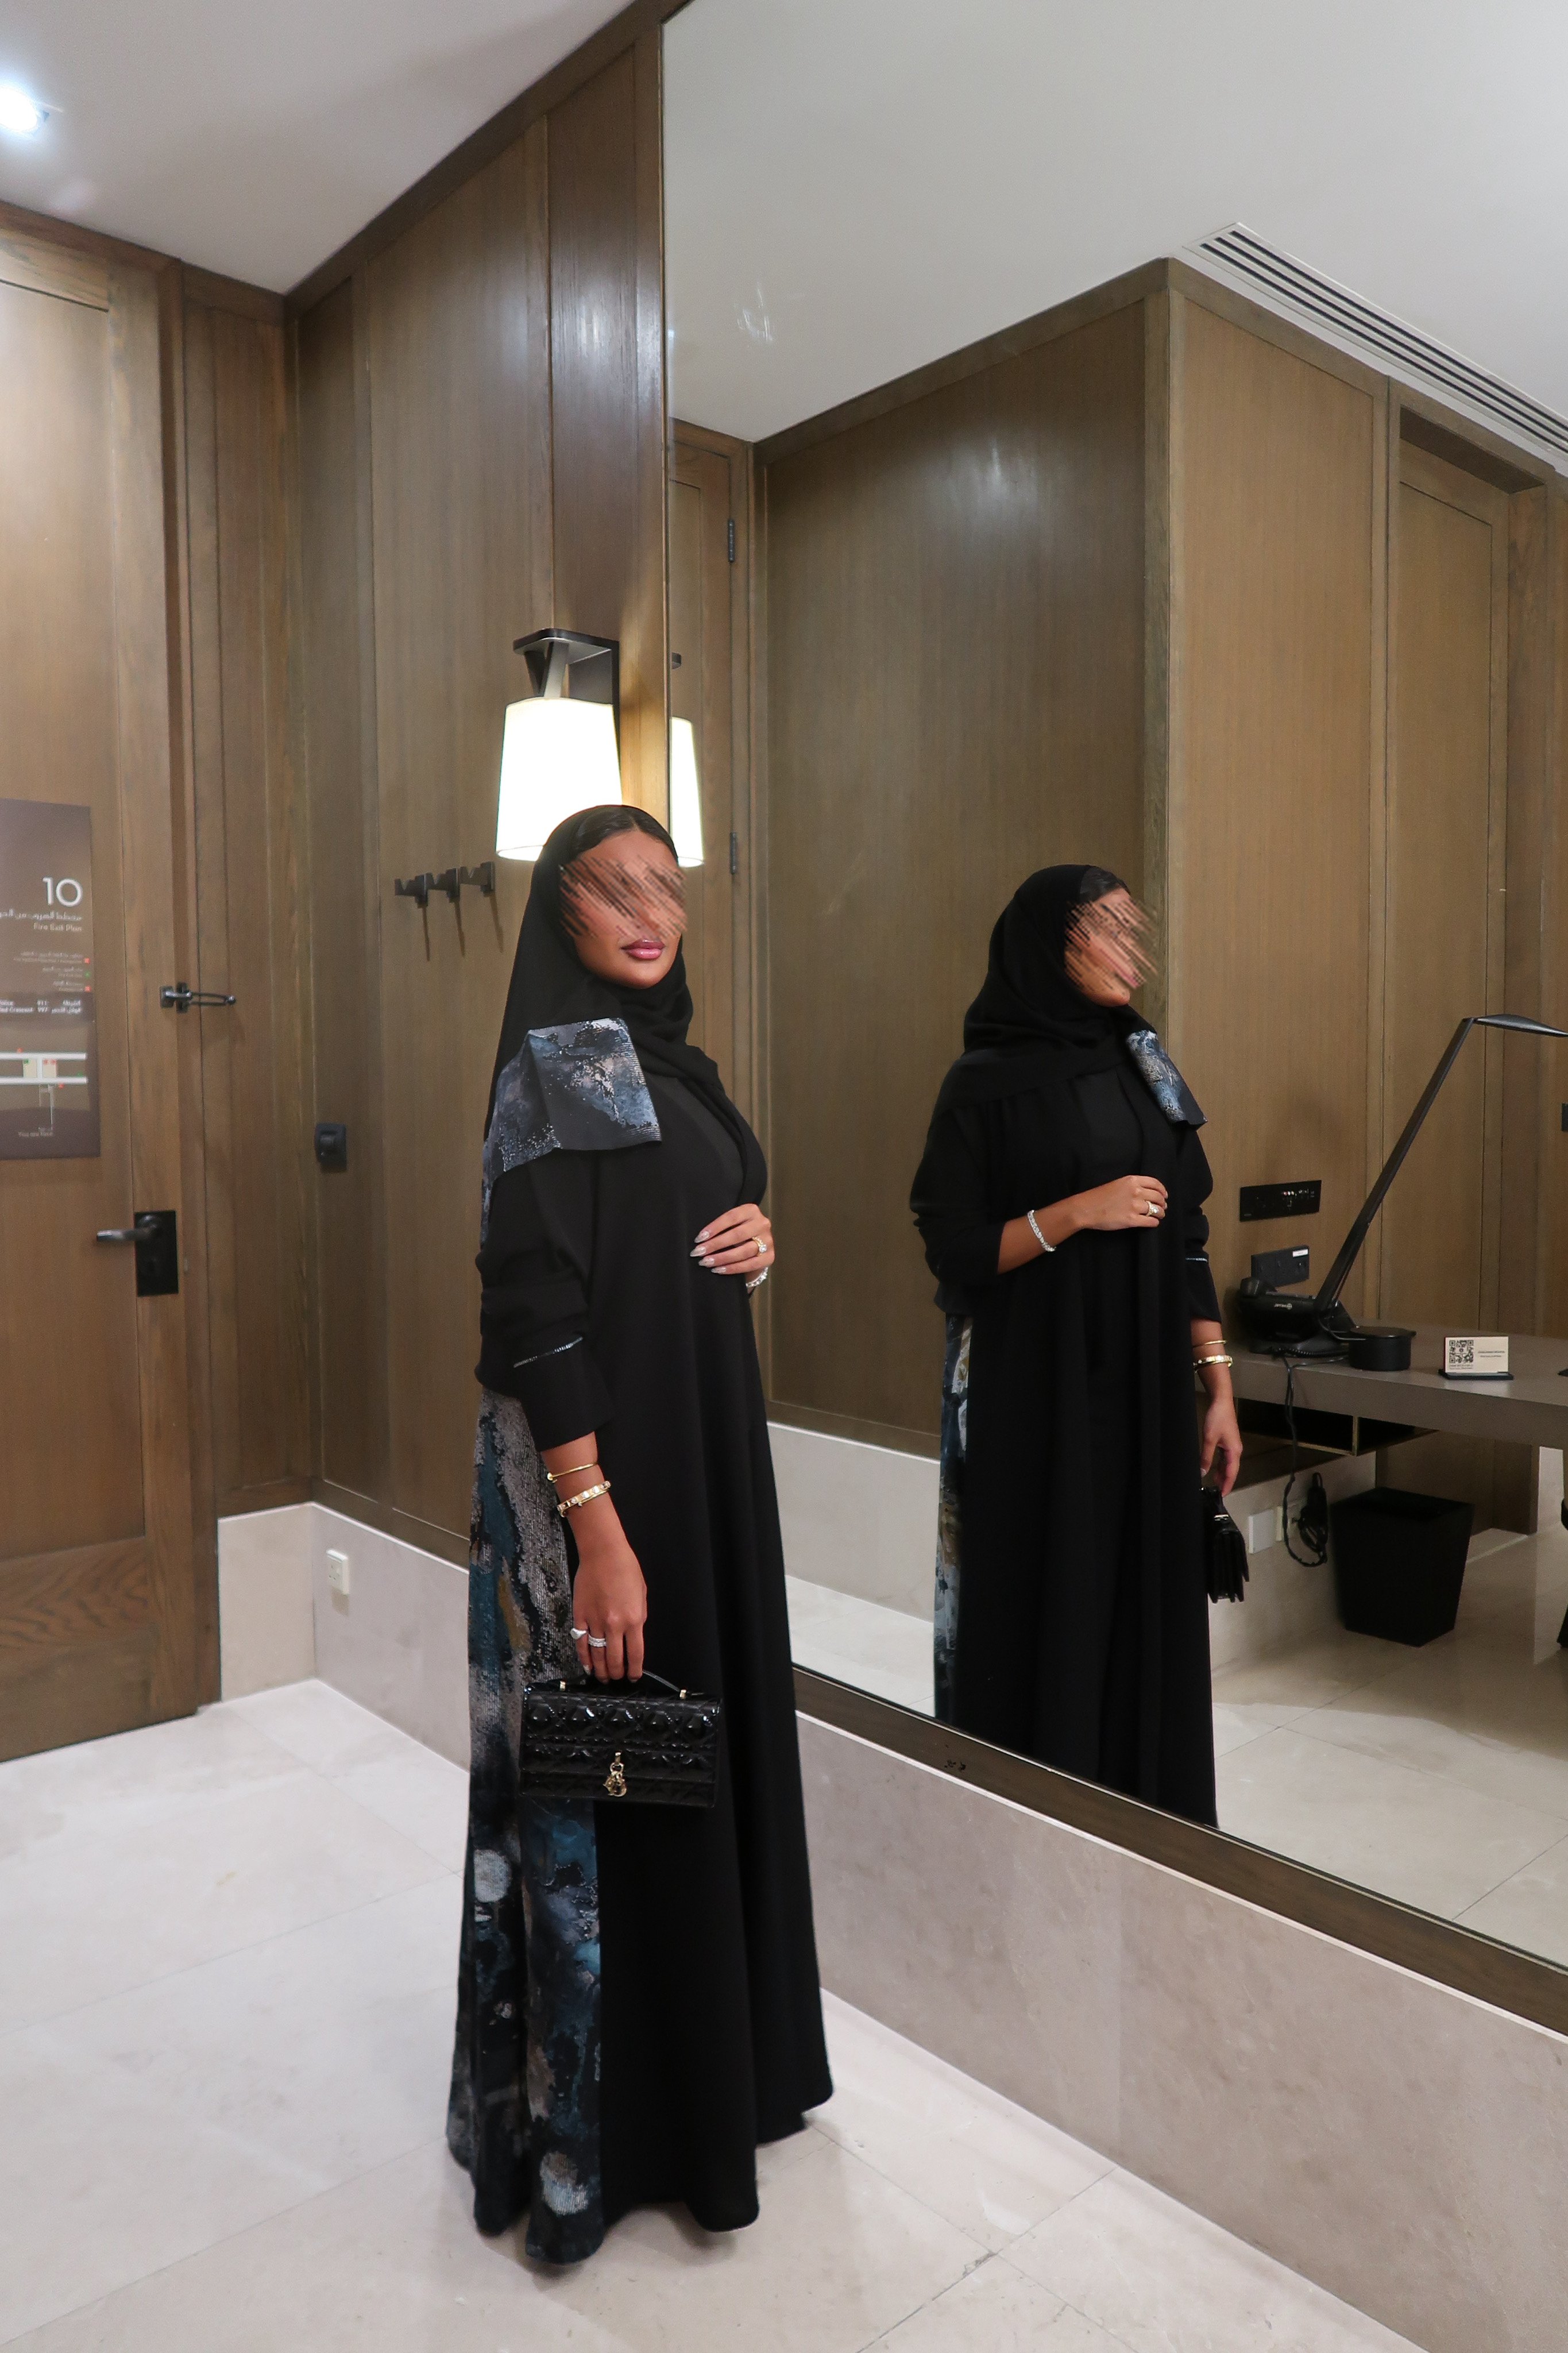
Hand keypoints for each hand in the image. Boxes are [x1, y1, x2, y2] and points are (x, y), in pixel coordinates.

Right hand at [571, 1519, 646, 1681]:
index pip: (635, 1654)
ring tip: (603, 1678)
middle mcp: (615, 1625)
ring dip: (601, 1670)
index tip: (634, 1676)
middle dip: (617, 1674)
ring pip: (597, 1655)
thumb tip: (633, 1635)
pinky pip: (581, 1643)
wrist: (603, 1553)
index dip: (635, 1670)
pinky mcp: (580, 1617)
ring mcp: (595, 1622)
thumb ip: (639, 1617)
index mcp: (634, 1619)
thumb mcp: (642, 1594)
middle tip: (617, 1679)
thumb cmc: (626, 1568)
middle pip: (615, 1660)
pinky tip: (587, 1666)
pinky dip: (584, 1658)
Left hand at [692, 1203, 773, 1276]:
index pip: (731, 1217)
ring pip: (743, 1251)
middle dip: (715, 1245)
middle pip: (737, 1235)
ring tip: (706, 1262)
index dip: (714, 1228)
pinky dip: (732, 1268)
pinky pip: (749, 1264)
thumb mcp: (732, 1224)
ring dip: (722, 1258)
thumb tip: (701, 1239)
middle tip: (699, 1252)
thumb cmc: (738, 1233)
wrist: (757, 1247)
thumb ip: (722, 1227)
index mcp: (751, 1210)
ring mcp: (768, 1241)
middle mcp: (762, 1224)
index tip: (699, 1238)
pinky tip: (719, 1270)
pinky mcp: (769, 1257)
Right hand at [1074, 1175, 1167, 1231]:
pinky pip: (1151, 1222)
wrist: (1086, 1209)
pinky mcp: (1131, 1220)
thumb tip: (1148, 1193)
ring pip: (1157, 1210)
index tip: (1164, 1195)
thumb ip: (1133, 1186)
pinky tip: (1152, 1223)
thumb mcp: (1118, 1183)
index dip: (1162, 1191)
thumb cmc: (1099, 1197)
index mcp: (1132, 1180)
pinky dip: (1154, 1223)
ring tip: (1158, 1216)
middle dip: (1162, 1203)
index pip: (1156, 1184)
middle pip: (1158, 1197)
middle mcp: (1136, 1192)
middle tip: (1162, 1207)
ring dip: (1160, 1214)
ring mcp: (1134, 1206)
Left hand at [1200, 1395, 1242, 1495]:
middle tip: (1216, 1492)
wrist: (1221, 1402)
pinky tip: (1214, 1469)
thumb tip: (1203, 1472)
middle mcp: (1236, 1450)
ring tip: (1214, 1484)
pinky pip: (1225, 1458)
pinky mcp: (1227, 1442)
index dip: (1227, 1485)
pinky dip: (1220, 1466)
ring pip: (1228, 1465)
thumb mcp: (1209, 1439)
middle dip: (1224, 1482)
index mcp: (1234, 1451)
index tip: (1222, 1495)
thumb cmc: (1217, 1419)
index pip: (1231, 1473)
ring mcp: (1232, 1446)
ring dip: (1222, 1474)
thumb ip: (1206, 1457)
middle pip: (1231, 1470)